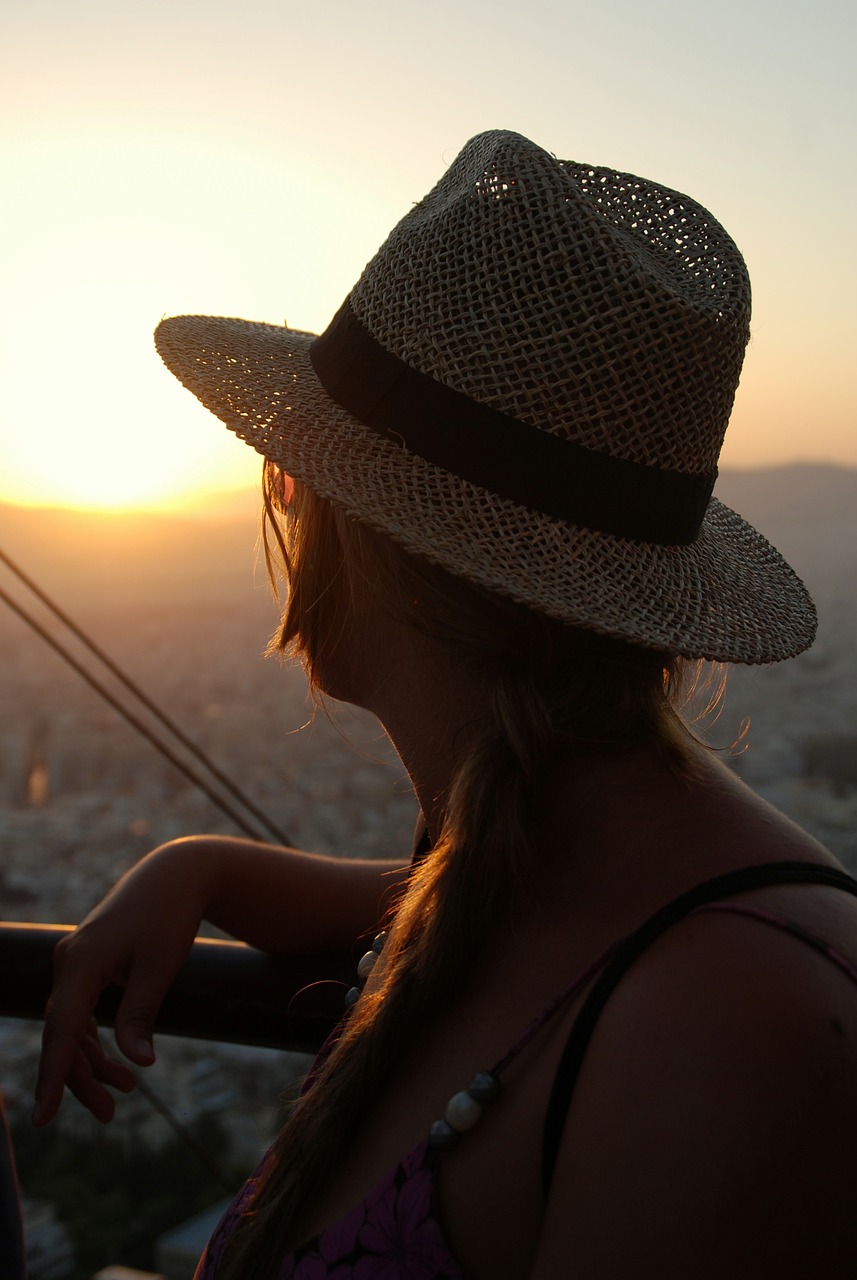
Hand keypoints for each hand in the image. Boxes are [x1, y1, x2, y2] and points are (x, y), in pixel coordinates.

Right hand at [33, 840, 209, 1125]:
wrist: (176, 874)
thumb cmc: (170, 916)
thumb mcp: (161, 965)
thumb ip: (142, 1013)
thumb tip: (138, 1064)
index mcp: (82, 961)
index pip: (61, 1029)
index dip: (52, 1077)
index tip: (42, 1119)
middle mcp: (69, 962)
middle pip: (64, 1034)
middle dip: (80, 1079)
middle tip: (109, 1115)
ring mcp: (76, 963)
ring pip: (72, 1027)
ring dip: (92, 1064)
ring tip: (122, 1096)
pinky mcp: (88, 965)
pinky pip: (82, 1012)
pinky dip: (98, 1040)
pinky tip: (119, 1067)